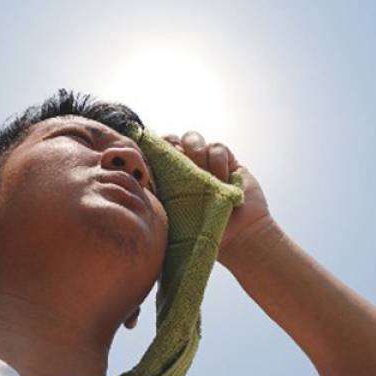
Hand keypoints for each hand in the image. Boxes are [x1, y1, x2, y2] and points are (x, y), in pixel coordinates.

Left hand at [162, 131, 274, 262]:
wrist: (240, 237)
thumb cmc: (203, 235)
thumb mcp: (173, 221)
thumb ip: (156, 202)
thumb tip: (135, 186)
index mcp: (166, 180)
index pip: (152, 154)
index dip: (151, 150)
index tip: (155, 162)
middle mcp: (184, 167)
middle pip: (170, 139)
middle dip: (172, 146)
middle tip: (179, 163)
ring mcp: (205, 162)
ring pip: (192, 138)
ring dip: (196, 153)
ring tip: (205, 177)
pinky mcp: (226, 161)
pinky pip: (217, 147)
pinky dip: (218, 162)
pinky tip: (224, 181)